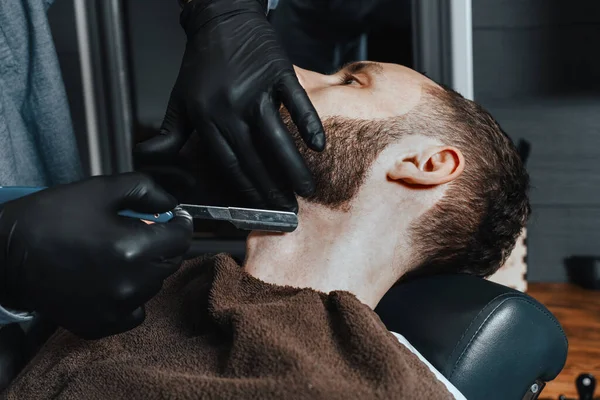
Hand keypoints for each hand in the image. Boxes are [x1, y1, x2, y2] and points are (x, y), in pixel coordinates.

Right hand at [0, 173, 192, 338]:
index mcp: (135, 247)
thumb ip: (145, 191)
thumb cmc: (49, 219)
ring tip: (119, 254)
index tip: (173, 218)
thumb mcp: (100, 190)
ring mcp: (117, 307)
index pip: (182, 237)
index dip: (180, 222)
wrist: (6, 255)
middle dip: (163, 244)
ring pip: (154, 285)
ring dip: (146, 268)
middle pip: (170, 261)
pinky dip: (131, 296)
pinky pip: (134, 311)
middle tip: (141, 232)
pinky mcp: (101, 324)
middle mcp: (131, 282)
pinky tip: (112, 280)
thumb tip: (170, 203)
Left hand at [134, 0, 324, 211]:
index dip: (246, 190)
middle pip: (254, 157)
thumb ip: (170, 133)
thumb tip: (149, 157)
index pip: (229, 164)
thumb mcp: (180, 98)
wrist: (221, 19)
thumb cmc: (201, 62)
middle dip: (271, 188)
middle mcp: (231, 107)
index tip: (260, 208)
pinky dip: (308, 122)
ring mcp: (256, 90)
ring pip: (276, 136)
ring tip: (306, 188)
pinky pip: (295, 102)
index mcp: (207, 117)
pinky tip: (318, 145)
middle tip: (288, 209)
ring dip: (292, 166)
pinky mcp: (278, 73)